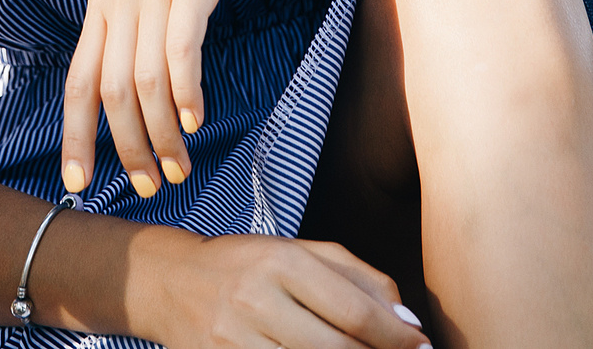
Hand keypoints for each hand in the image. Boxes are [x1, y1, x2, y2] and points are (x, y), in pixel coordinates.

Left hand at [62, 0, 287, 196]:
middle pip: (110, 93)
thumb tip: (130, 79)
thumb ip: (131, 23)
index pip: (77, 82)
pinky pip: (181, 48)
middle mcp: (118, 4)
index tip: (78, 184)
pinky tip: (195, 119)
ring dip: (161, 134)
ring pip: (146, 81)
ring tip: (180, 166)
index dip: (76, 136)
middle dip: (127, 149)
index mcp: (101, 6)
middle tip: (151, 185)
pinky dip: (185, 91)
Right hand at [145, 234, 427, 348]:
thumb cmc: (249, 265)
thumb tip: (408, 323)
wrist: (170, 282)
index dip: (397, 337)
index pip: (355, 310)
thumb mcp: (301, 252)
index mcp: (280, 261)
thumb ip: (358, 278)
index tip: (423, 347)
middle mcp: (255, 299)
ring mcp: (232, 340)